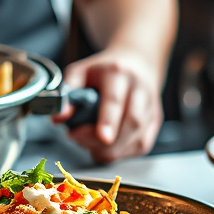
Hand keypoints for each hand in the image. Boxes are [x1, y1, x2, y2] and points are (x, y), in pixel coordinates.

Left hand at [52, 48, 162, 163]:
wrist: (136, 61)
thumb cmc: (104, 69)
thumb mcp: (80, 71)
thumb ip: (68, 93)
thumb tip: (58, 118)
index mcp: (119, 74)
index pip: (115, 100)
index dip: (109, 121)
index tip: (102, 137)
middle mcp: (140, 90)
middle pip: (130, 123)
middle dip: (104, 142)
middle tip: (78, 139)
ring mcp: (151, 107)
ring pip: (137, 139)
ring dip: (111, 150)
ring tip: (89, 142)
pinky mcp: (155, 122)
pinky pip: (140, 146)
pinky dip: (121, 152)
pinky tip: (107, 146)